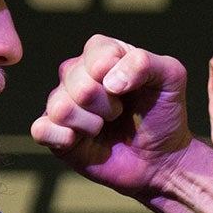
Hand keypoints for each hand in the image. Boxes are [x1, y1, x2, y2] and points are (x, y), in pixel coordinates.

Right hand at [32, 36, 194, 196]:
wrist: (161, 161)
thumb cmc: (164, 115)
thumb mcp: (171, 78)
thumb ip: (145, 63)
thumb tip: (109, 80)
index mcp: (102, 53)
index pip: (96, 52)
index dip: (116, 74)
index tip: (132, 90)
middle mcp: (77, 74)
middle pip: (76, 81)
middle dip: (106, 104)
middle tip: (119, 113)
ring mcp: (63, 103)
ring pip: (60, 106)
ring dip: (90, 123)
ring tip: (104, 127)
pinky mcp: (54, 133)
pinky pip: (41, 129)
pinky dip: (64, 138)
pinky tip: (81, 141)